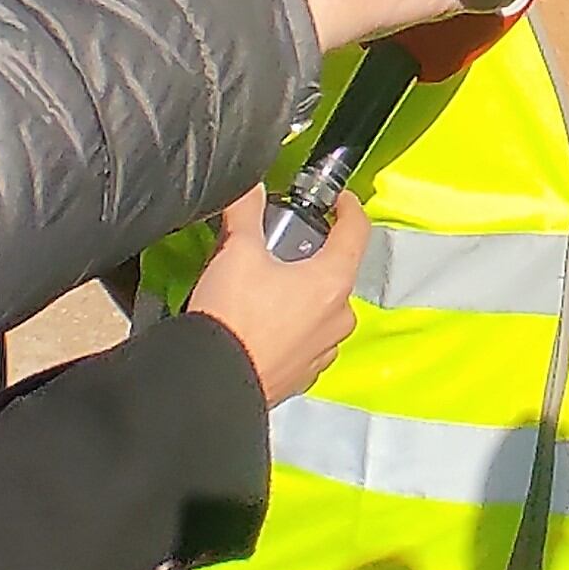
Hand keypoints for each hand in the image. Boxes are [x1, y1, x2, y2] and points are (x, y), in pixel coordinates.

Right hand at [186, 187, 367, 403]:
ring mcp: (323, 351)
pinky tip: (263, 324)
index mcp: (333, 282)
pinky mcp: (303, 375)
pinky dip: (292, 328)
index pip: (357, 231)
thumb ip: (247, 211)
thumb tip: (249, 188)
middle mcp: (338, 318)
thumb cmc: (232, 318)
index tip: (338, 200)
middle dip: (314, 256)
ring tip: (267, 288)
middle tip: (283, 247)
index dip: (349, 207)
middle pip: (337, 273)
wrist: (211, 381)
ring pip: (322, 311)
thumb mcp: (237, 251)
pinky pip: (307, 342)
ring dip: (302, 296)